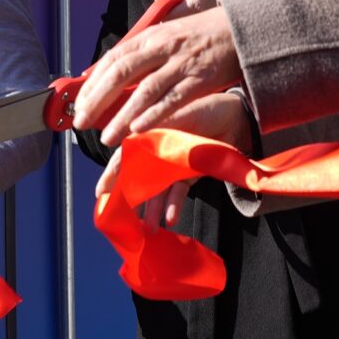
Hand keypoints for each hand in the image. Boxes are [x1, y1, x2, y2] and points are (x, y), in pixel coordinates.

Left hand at [72, 8, 245, 146]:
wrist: (242, 29)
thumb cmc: (202, 37)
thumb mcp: (168, 36)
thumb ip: (144, 55)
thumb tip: (114, 77)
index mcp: (151, 36)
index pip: (112, 59)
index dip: (93, 83)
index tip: (79, 104)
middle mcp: (161, 47)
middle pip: (120, 73)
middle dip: (97, 100)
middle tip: (82, 122)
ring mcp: (180, 63)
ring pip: (144, 91)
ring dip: (122, 117)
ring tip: (107, 138)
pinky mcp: (199, 79)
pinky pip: (172, 100)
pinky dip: (153, 115)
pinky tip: (138, 130)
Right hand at [94, 91, 251, 230]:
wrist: (236, 116)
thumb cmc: (204, 109)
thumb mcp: (177, 117)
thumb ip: (155, 131)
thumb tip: (129, 142)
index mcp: (149, 131)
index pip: (126, 154)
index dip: (113, 173)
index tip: (101, 193)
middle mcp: (158, 149)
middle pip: (139, 176)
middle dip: (129, 198)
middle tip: (118, 219)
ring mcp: (174, 163)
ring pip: (159, 189)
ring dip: (152, 208)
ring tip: (148, 229)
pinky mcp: (190, 174)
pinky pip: (179, 191)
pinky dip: (174, 205)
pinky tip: (170, 218)